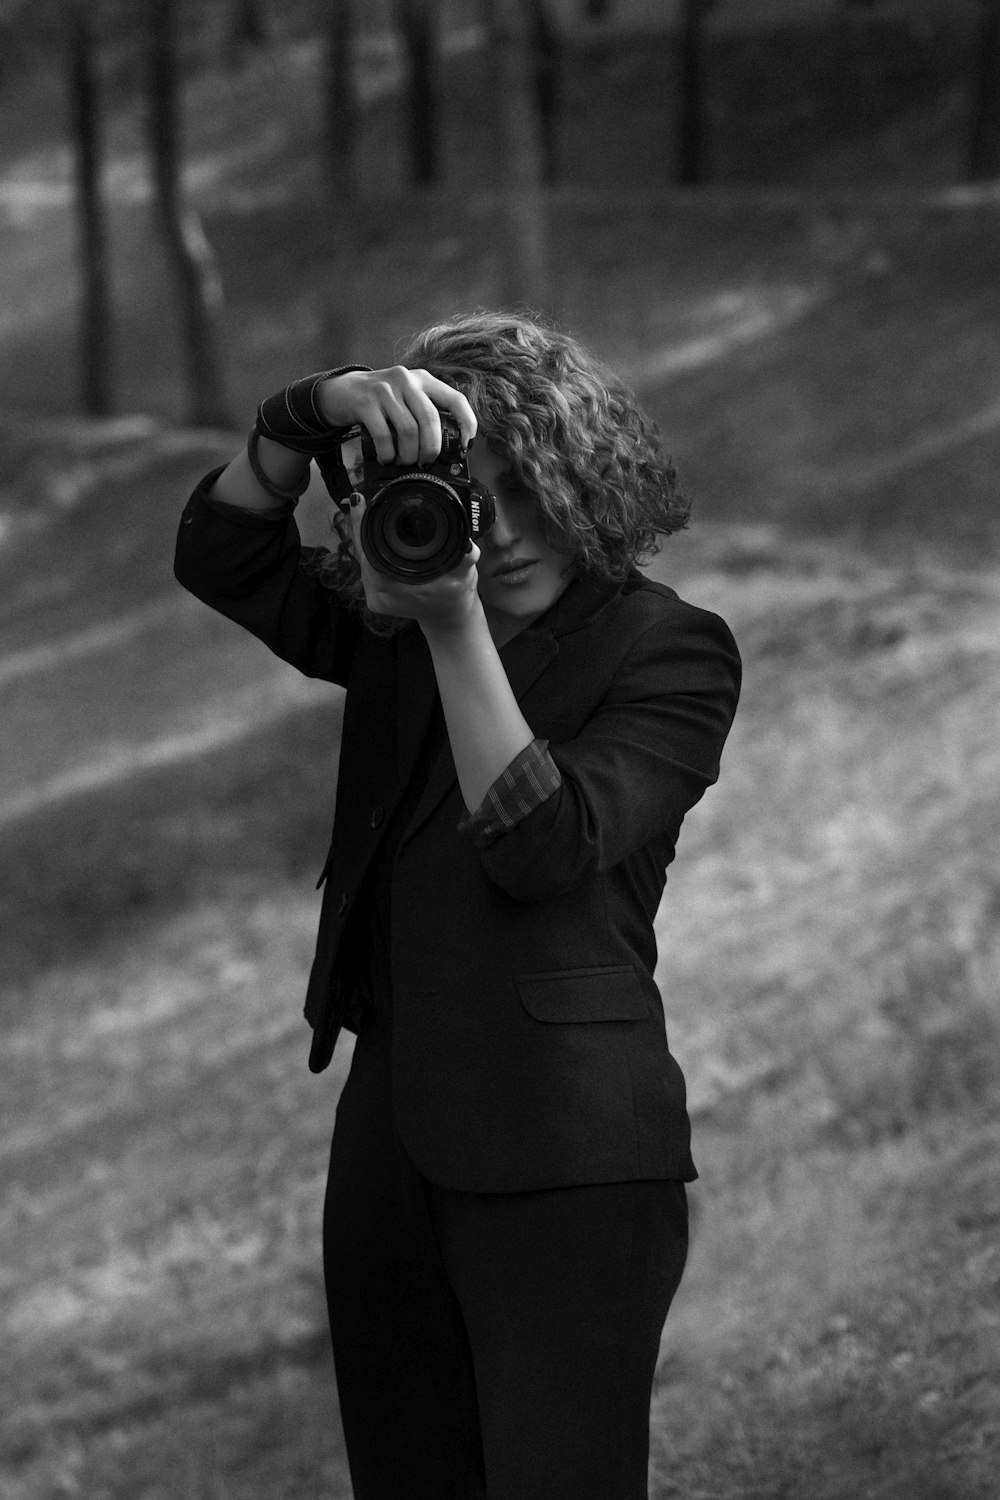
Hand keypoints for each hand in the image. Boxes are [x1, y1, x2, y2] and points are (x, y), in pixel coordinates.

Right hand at [317, 366, 476, 465]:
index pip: (456, 398)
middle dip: (431, 448)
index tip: (466, 444)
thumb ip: (423, 414)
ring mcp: (385, 390)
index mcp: (423, 380)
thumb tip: (443, 449)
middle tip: (425, 462)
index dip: (466, 423)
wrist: (340, 392)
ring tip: (403, 462)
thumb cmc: (380, 403)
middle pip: (430, 419)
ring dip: (408, 455)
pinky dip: (388, 453)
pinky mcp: (365, 402)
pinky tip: (386, 458)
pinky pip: (384, 436)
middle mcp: (406, 380)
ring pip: (408, 430)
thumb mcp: (405, 400)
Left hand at [349, 494, 482, 631]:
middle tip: (359, 499)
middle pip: (362, 553)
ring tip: (363, 510)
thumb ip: (465, 560)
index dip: (362, 526)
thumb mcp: (464, 575)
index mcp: (396, 591)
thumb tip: (468, 547)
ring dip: (363, 536)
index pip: (370, 553)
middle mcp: (381, 597)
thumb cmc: (455, 595)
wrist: (448, 616)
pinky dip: (368, 549)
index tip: (358, 502)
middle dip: (361, 525)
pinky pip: (366, 567)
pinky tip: (369, 533)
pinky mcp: (374, 598)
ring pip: (362, 559)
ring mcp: (375, 598)